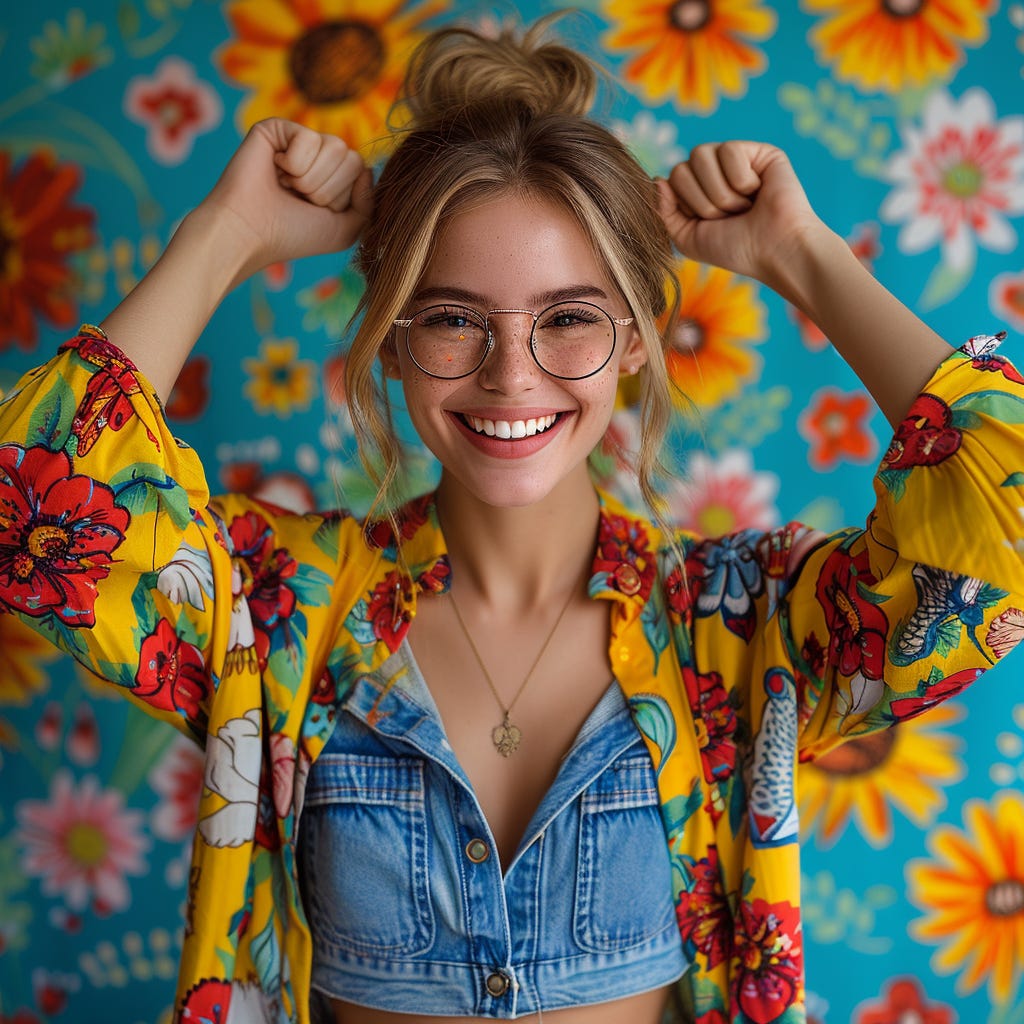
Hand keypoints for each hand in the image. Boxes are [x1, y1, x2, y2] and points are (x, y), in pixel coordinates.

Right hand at [198, 118, 373, 277]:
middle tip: (298, 198)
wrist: (250, 233)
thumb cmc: (293, 235)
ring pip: (336, 147)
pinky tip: (274, 171)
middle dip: (327, 189)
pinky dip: (294, 164)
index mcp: (333, 176)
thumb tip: (367, 169)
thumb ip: (367, 205)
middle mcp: (318, 155)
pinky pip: (309, 138)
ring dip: (311, 179)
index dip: (341, 198)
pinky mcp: (278, 127)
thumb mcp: (343, 230)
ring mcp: (298, 139)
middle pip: (352, 158)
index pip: (361, 171)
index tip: (314, 210)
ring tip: (286, 186)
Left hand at [656, 141, 827, 288]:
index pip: (672, 179)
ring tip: (743, 206)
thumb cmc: (734, 248)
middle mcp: (714, 171)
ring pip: (701, 155)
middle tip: (729, 217)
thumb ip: (664, 212)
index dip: (687, 206)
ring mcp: (736, 158)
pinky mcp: (759, 150)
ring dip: (720, 193)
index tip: (710, 224)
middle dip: (702, 202)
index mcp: (697, 189)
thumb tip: (656, 179)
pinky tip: (758, 191)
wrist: (773, 251)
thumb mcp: (687, 238)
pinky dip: (741, 180)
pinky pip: (729, 151)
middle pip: (682, 167)